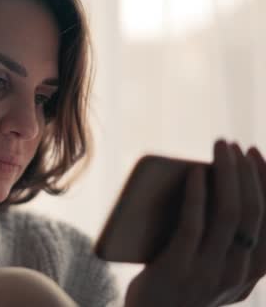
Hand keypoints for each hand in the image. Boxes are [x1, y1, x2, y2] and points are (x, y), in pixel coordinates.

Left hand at [125, 140, 265, 306]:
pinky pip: (194, 223)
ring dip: (228, 173)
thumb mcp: (208, 269)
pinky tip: (195, 171)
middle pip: (254, 213)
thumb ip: (221, 243)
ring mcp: (208, 274)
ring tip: (220, 148)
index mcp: (249, 275)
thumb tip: (216, 181)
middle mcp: (237, 276)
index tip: (257, 154)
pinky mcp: (178, 269)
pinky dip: (198, 192)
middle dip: (248, 172)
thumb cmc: (172, 286)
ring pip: (230, 214)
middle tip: (234, 144)